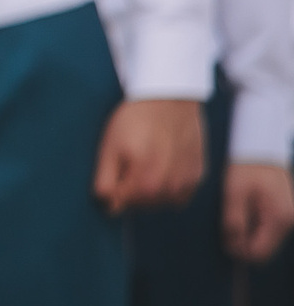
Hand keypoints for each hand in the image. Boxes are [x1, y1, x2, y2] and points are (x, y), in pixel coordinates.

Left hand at [95, 98, 206, 212]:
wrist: (170, 99)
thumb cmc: (135, 120)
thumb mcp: (109, 148)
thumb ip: (105, 182)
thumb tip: (107, 206)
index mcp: (145, 185)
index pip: (119, 206)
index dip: (110, 191)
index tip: (111, 172)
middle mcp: (169, 190)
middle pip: (140, 206)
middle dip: (128, 191)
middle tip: (127, 162)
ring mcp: (187, 184)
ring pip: (161, 203)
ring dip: (149, 192)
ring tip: (144, 162)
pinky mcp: (198, 176)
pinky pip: (180, 195)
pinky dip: (169, 188)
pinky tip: (161, 166)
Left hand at [222, 160, 293, 262]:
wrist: (260, 149)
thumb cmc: (246, 169)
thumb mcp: (234, 194)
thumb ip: (234, 222)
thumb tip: (233, 247)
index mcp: (278, 219)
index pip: (259, 252)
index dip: (239, 251)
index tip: (224, 239)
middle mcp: (288, 222)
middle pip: (264, 249)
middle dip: (244, 243)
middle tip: (227, 226)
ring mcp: (287, 218)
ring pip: (266, 240)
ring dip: (249, 234)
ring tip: (235, 216)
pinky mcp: (283, 213)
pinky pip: (267, 229)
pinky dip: (254, 226)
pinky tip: (243, 213)